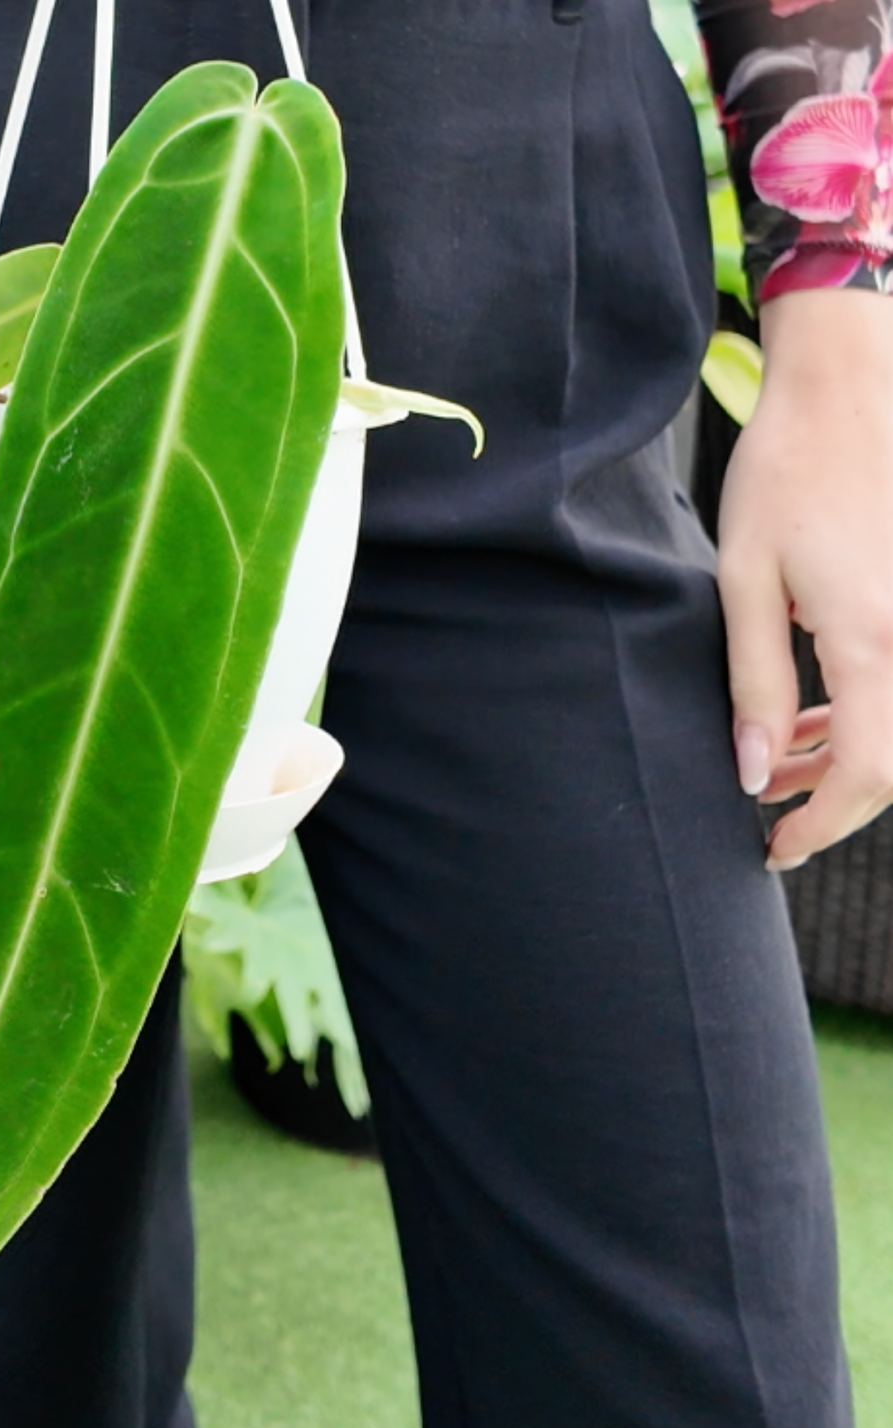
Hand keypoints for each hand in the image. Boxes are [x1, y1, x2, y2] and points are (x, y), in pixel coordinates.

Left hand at [717, 286, 892, 869]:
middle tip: (769, 809)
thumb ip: (754, 684)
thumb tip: (754, 773)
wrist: (846, 392)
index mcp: (873, 638)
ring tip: (778, 760)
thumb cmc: (783, 477)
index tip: (772, 846)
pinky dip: (862, 716)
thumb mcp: (742, 583)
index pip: (868, 773)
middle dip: (835, 799)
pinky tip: (810, 718)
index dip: (822, 825)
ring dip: (847, 758)